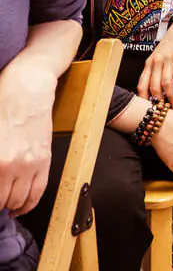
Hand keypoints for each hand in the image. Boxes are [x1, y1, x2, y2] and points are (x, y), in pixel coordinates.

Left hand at [0, 64, 57, 215]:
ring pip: (20, 201)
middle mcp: (12, 166)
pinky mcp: (44, 160)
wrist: (27, 89)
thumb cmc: (1, 106)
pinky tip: (19, 206)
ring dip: (10, 206)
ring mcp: (31, 165)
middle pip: (2, 201)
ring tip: (3, 204)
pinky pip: (38, 192)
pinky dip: (28, 205)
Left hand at [138, 14, 172, 108]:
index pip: (141, 84)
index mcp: (149, 63)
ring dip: (170, 97)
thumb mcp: (160, 57)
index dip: (143, 99)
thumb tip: (156, 92)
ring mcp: (168, 58)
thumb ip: (156, 71)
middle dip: (158, 101)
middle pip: (153, 86)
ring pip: (166, 82)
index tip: (148, 110)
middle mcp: (156, 61)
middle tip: (164, 112)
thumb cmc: (172, 44)